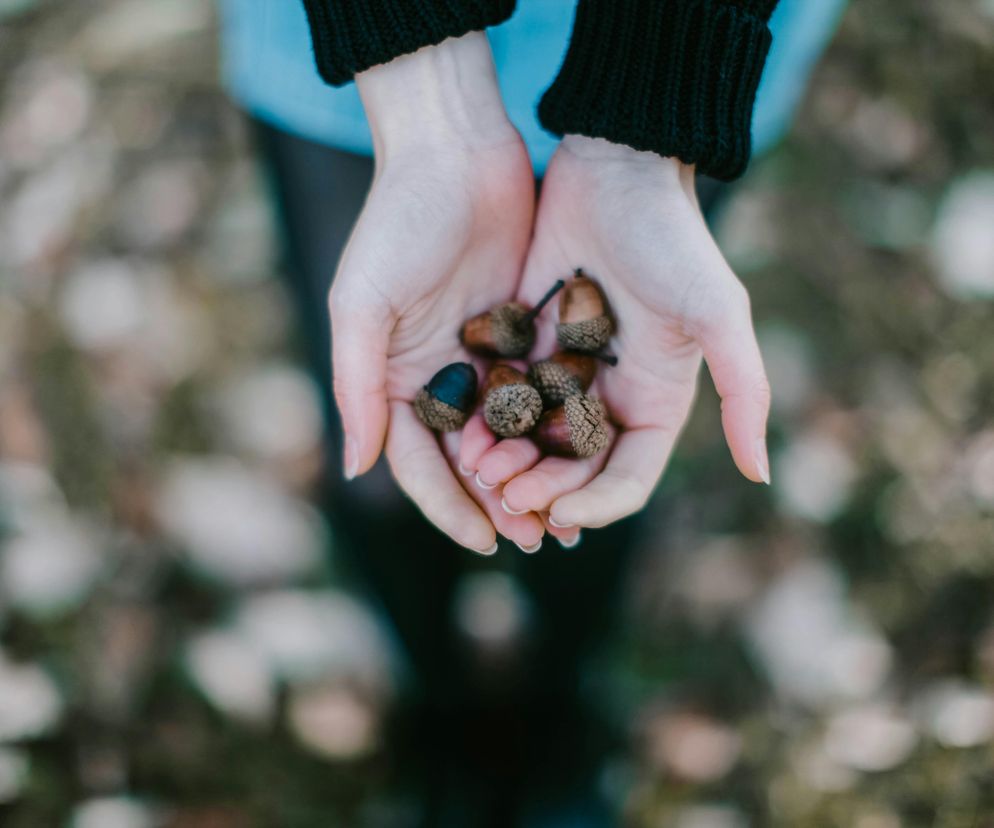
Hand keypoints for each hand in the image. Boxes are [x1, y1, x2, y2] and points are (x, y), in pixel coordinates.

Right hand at [330, 33, 545, 552]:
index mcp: (394, 379)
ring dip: (534, 475)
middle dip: (500, 501)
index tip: (486, 540)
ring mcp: (481, 356)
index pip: (420, 463)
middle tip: (537, 539)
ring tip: (567, 516)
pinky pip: (541, 392)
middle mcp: (437, 377)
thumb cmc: (397, 221)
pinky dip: (558, 428)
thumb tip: (357, 468)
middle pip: (469, 459)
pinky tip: (586, 456)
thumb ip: (358, 385)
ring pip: (511, 434)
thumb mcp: (362, 303)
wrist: (454, 149)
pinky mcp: (520, 332)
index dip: (450, 505)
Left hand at [467, 135, 770, 530]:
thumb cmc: (672, 237)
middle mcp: (607, 397)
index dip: (595, 505)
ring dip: (507, 463)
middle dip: (540, 490)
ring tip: (478, 469)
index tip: (559, 515)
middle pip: (571, 470)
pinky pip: (499, 398)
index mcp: (654, 403)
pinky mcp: (523, 345)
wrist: (615, 166)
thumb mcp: (718, 311)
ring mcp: (562, 373)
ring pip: (529, 441)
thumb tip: (761, 474)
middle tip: (503, 493)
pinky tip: (460, 432)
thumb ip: (743, 389)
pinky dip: (482, 421)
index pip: (625, 480)